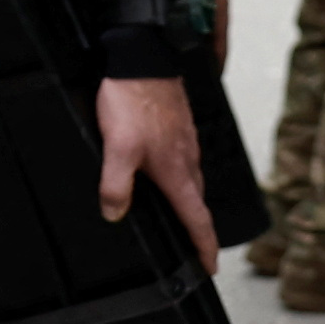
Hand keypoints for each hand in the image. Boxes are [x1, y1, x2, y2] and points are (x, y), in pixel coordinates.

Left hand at [93, 72, 215, 270]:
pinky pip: (185, 161)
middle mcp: (187, 159)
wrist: (144, 56)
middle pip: (197, 203)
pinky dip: (180, 177)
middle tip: (195, 248)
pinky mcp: (180, 126)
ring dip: (189, 202)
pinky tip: (165, 172)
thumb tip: (115, 214)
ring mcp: (186, 141)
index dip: (204, 246)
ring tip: (180, 215)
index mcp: (176, 171)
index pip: (197, 219)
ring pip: (192, 180)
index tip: (209, 267)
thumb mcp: (117, 147)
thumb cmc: (133, 100)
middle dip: (198, 228)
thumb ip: (116, 185)